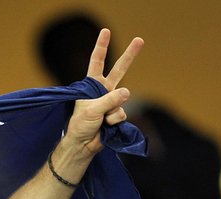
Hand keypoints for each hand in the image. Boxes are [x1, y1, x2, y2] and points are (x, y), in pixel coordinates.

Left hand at [65, 29, 144, 155]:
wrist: (83, 145)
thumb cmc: (80, 125)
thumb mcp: (91, 110)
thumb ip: (109, 100)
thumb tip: (127, 92)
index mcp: (92, 85)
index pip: (97, 62)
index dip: (102, 47)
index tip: (106, 31)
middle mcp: (103, 91)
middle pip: (119, 70)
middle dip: (129, 56)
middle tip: (140, 39)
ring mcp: (112, 102)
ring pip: (121, 100)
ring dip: (111, 113)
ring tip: (100, 121)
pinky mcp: (117, 114)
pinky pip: (122, 114)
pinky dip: (115, 121)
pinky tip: (107, 127)